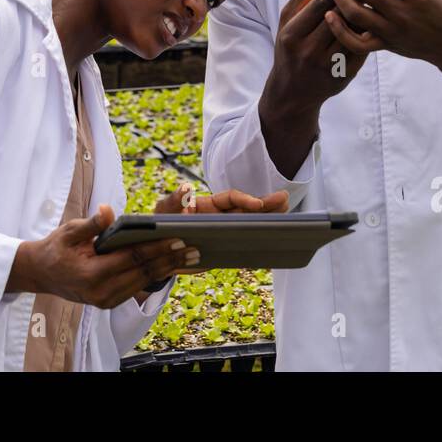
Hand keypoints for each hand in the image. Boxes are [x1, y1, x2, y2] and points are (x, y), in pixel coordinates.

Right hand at [10, 204, 196, 307]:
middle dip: (170, 259)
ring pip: (143, 282)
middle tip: (194, 248)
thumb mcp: (69, 231)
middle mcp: (101, 292)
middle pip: (143, 273)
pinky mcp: (108, 302)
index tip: (177, 238)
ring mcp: (105, 300)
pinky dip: (155, 275)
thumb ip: (92, 223)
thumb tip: (108, 210)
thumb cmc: (56, 247)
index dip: (156, 248)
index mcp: (91, 273)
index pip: (132, 258)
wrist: (40, 273)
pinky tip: (170, 265)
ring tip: (189, 257)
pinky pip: (137, 287)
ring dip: (167, 269)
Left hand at [153, 186, 288, 274]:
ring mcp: (223, 233)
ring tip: (286, 217)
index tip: (258, 204)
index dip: (244, 200)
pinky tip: (273, 246)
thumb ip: (173, 201)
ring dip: (267, 221)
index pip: (230, 199)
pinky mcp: (223, 249)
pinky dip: (258, 246)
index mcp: (207, 205)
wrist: (156, 252)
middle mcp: (218, 217)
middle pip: (246, 210)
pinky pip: (243, 246)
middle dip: (266, 205)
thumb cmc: (160, 225)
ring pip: (249, 226)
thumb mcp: (163, 211)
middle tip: (286, 200)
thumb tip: (185, 189)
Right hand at [258, 0, 377, 177]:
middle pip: (341, 16)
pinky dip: (369, 32)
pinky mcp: (345, 75)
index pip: (321, 3)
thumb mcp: (288, 19)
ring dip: (366, 12)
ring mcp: (328, 66)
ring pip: (355, 31)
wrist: (293, 92)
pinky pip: (362, 48)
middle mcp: (309, 51)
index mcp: (293, 34)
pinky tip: (375, 19)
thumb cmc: (289, 48)